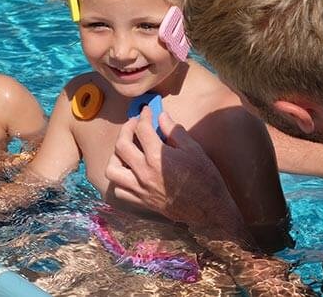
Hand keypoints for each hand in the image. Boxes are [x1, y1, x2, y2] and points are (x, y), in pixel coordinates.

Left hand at [106, 106, 250, 242]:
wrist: (210, 211)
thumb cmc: (205, 179)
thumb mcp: (194, 150)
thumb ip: (174, 131)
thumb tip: (161, 116)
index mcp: (157, 158)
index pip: (142, 129)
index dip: (144, 115)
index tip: (147, 110)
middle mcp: (144, 173)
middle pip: (121, 145)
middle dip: (126, 129)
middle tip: (134, 124)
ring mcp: (140, 189)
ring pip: (112, 170)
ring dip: (116, 155)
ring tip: (126, 149)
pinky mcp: (141, 202)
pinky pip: (119, 190)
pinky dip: (120, 179)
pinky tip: (129, 171)